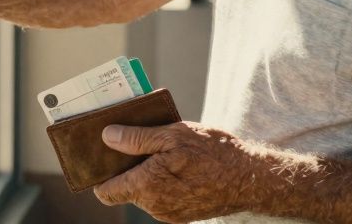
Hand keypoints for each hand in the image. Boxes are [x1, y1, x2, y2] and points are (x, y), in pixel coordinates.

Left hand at [94, 121, 254, 222]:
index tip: (104, 155)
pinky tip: (176, 165)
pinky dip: (161, 182)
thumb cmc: (212, 152)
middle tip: (138, 141)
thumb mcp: (172, 134)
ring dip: (146, 174)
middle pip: (124, 189)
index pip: (105, 191)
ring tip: (163, 151)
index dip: (101, 173)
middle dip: (127, 167)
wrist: (250, 179)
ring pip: (143, 193)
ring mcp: (168, 214)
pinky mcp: (181, 216)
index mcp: (147, 186)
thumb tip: (107, 137)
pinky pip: (160, 198)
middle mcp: (154, 206)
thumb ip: (136, 138)